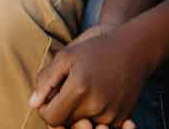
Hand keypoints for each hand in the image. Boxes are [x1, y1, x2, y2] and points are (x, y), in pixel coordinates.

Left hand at [30, 22, 148, 128]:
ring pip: (84, 126)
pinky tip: (99, 96)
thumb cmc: (96, 48)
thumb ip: (46, 80)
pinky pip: (100, 125)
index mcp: (79, 89)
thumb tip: (34, 104)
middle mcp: (96, 106)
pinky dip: (95, 116)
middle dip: (63, 110)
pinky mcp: (122, 117)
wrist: (135, 48)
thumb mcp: (66, 56)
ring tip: (85, 92)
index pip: (51, 118)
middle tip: (69, 90)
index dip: (47, 108)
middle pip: (67, 124)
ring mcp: (111, 114)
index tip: (52, 94)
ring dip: (80, 114)